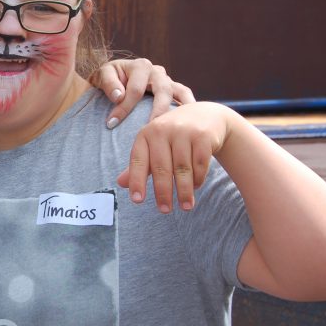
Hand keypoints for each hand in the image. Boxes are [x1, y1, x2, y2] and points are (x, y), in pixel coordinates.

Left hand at [91, 57, 195, 127]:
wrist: (114, 78)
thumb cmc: (108, 78)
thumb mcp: (101, 75)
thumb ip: (108, 83)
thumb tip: (118, 96)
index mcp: (140, 66)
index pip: (136, 89)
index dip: (123, 107)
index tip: (111, 124)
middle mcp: (157, 72)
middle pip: (163, 90)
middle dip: (157, 111)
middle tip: (152, 129)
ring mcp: (168, 81)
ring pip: (180, 92)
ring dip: (181, 110)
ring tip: (180, 127)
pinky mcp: (174, 91)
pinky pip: (184, 98)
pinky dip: (189, 108)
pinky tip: (190, 124)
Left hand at [116, 102, 231, 212]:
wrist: (205, 115)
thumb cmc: (173, 136)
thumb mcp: (153, 145)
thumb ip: (140, 165)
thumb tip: (120, 183)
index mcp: (146, 133)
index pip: (138, 160)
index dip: (137, 180)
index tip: (137, 200)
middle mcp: (162, 129)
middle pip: (161, 167)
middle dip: (163, 192)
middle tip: (165, 210)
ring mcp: (183, 131)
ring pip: (182, 168)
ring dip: (184, 190)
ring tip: (185, 207)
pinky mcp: (203, 135)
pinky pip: (200, 163)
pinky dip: (198, 178)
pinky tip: (196, 187)